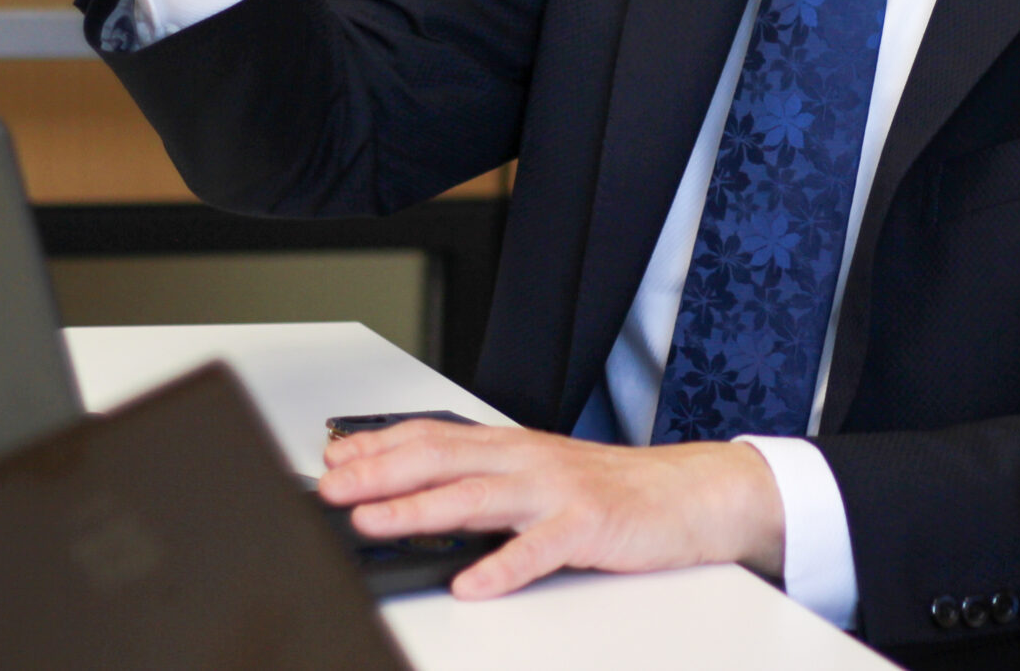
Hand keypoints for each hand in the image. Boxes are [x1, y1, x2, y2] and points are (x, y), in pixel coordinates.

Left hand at [318, 421, 784, 599]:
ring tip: (374, 523)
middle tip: (331, 487)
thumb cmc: (610, 490)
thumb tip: (415, 492)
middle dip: (380, 473)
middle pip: (442, 460)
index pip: (433, 436)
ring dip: (419, 510)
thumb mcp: (538, 475)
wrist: (688, 494)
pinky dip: (503, 566)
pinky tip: (473, 582)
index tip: (331, 457)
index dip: (379, 445)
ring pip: (479, 497)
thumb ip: (482, 479)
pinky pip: (540, 549)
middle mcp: (528, 460)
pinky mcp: (589, 526)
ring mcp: (557, 492)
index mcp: (511, 447)